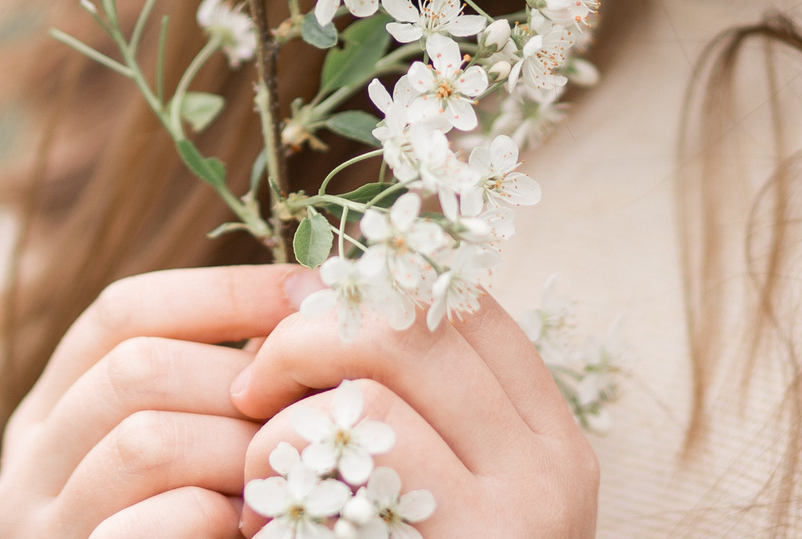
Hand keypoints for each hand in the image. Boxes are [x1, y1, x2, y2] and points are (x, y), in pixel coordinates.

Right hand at [0, 265, 300, 538]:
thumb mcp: (198, 451)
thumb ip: (223, 387)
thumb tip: (309, 296)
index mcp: (53, 411)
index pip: (123, 310)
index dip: (222, 292)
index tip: (311, 294)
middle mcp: (26, 467)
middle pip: (134, 368)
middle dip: (240, 378)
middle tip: (313, 401)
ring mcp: (43, 533)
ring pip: (143, 440)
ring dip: (240, 447)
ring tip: (292, 469)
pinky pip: (146, 526)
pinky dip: (213, 515)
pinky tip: (253, 526)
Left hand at [229, 290, 596, 537]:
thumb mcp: (435, 496)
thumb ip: (410, 410)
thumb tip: (315, 286)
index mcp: (549, 442)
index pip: (465, 306)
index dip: (366, 291)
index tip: (295, 318)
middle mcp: (550, 471)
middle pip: (415, 324)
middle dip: (307, 336)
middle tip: (251, 385)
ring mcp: (510, 518)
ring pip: (375, 379)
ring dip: (285, 410)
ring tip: (258, 472)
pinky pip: (347, 452)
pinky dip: (277, 465)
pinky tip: (258, 520)